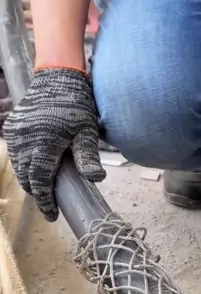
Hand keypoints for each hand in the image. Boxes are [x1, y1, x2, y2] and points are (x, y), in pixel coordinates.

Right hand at [3, 68, 104, 221]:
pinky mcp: (12, 128)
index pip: (39, 179)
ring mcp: (16, 133)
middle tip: (51, 205)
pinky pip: (16, 154)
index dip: (44, 200)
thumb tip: (96, 179)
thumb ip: (88, 156)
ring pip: (19, 167)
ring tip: (45, 189)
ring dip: (30, 180)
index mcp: (44, 141)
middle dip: (38, 193)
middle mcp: (25, 138)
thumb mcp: (87, 131)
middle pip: (27, 177)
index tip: (52, 215)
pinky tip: (37, 169)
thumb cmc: (77, 105)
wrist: (57, 77)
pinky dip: (25, 165)